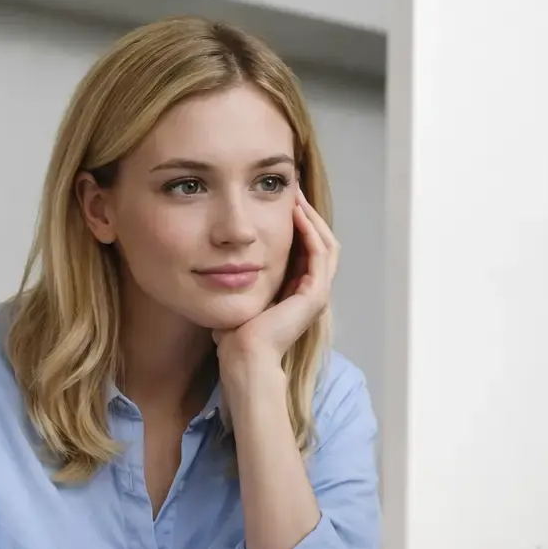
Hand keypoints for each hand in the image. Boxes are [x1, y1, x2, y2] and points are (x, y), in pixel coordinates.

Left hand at [213, 190, 339, 366]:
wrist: (243, 357)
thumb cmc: (235, 335)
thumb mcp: (240, 296)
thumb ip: (238, 280)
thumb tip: (220, 265)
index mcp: (299, 293)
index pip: (308, 250)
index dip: (300, 224)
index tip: (284, 201)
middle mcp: (313, 292)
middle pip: (322, 243)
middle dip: (309, 215)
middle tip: (295, 190)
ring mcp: (318, 294)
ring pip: (327, 244)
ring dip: (313, 218)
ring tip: (297, 197)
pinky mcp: (315, 295)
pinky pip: (319, 254)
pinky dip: (310, 232)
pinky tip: (297, 214)